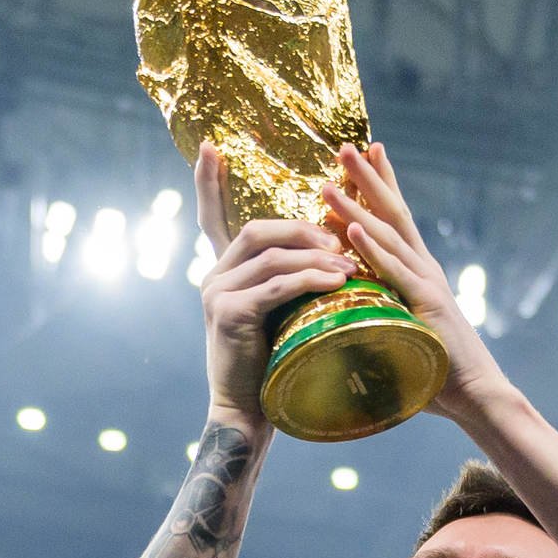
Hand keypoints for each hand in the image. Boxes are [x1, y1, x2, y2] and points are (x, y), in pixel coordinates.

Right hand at [193, 142, 361, 423]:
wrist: (251, 412)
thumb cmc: (275, 362)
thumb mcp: (281, 310)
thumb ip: (289, 279)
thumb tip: (331, 249)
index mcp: (224, 270)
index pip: (211, 216)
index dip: (208, 182)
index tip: (212, 146)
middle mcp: (213, 276)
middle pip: (258, 229)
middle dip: (303, 228)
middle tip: (340, 238)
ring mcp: (217, 294)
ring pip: (270, 254)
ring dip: (315, 255)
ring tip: (349, 265)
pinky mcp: (230, 314)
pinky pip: (276, 285)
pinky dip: (310, 279)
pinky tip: (335, 281)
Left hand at [319, 142, 511, 421]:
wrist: (477, 394)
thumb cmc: (438, 370)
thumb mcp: (402, 329)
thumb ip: (380, 311)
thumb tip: (348, 308)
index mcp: (419, 271)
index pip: (396, 219)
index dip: (381, 184)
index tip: (364, 153)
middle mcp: (424, 268)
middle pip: (392, 213)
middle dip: (368, 178)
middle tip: (344, 146)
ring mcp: (426, 283)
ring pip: (387, 236)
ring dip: (357, 206)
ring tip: (330, 180)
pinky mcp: (426, 305)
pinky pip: (394, 272)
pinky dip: (372, 249)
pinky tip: (352, 229)